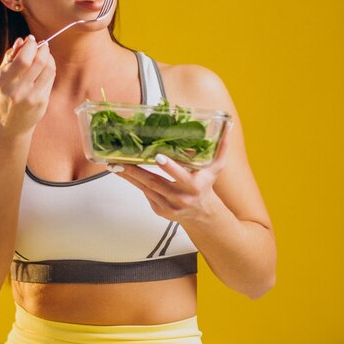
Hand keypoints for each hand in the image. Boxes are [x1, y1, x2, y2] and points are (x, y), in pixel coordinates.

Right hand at [0, 35, 55, 135]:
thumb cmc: (3, 96)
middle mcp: (17, 90)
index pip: (23, 59)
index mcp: (3, 81)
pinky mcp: (41, 102)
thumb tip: (21, 40)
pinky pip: (50, 79)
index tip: (30, 39)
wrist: (8, 125)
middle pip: (38, 62)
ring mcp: (31, 97)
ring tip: (45, 53)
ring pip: (48, 69)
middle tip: (42, 44)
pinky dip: (50, 68)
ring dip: (49, 57)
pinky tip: (46, 65)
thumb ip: (9, 58)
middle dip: (42, 48)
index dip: (30, 45)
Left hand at [108, 124, 231, 224]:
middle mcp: (180, 198)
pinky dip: (134, 182)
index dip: (169, 167)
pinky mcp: (159, 210)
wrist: (202, 214)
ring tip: (115, 165)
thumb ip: (221, 149)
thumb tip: (227, 128)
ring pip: (145, 188)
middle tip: (121, 161)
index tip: (158, 157)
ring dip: (129, 176)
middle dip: (137, 171)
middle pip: (155, 183)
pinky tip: (123, 172)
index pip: (180, 176)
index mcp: (193, 186)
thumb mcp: (215, 169)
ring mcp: (168, 206)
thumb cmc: (206, 186)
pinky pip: (145, 193)